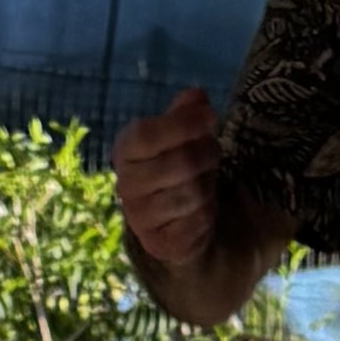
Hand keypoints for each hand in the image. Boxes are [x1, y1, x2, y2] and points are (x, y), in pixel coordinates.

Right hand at [115, 87, 227, 266]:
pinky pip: (196, 222)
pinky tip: (202, 210)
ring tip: (205, 182)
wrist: (176, 226)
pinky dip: (207, 213)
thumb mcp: (180, 136)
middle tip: (214, 153)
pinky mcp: (158, 244)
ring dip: (209, 185)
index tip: (210, 116)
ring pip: (192, 194)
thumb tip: (196, 96)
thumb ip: (185, 114)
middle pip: (179, 163)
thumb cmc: (178, 170)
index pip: (146, 134)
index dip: (182, 124)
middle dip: (207, 154)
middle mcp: (126, 185)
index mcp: (125, 151)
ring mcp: (139, 218)